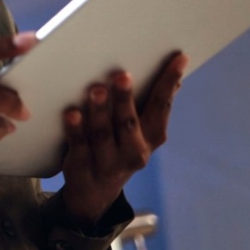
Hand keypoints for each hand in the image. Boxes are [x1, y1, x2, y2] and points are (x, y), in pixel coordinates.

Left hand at [60, 52, 188, 226]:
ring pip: (103, 134)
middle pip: (130, 122)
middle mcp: (135, 152)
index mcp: (152, 137)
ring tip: (95, 90)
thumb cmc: (120, 146)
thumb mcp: (141, 130)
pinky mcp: (83, 167)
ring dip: (100, 112)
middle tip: (121, 75)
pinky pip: (79, 146)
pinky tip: (71, 114)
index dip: (169, 82)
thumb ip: (153, 105)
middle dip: (125, 98)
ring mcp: (109, 162)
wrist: (95, 191)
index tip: (178, 58)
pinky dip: (75, 130)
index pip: (162, 106)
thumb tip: (176, 77)